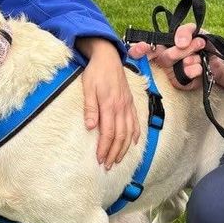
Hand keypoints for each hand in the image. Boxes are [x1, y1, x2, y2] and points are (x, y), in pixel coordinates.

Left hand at [78, 38, 139, 169]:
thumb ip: (90, 108)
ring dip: (124, 148)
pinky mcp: (130, 103)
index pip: (108, 133)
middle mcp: (121, 107)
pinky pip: (136, 122)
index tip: (99, 159)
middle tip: (107, 166)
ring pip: (129, 132)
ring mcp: (128, 106)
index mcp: (109, 105)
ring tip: (117, 159)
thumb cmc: (95, 72)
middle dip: (114, 153)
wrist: (108, 57)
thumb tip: (90, 127)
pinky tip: (133, 143)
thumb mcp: (88, 88)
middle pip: (120, 136)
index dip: (105, 148)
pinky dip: (136, 134)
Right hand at [126, 22, 207, 90]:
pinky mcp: (179, 83)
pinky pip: (183, 76)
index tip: (142, 47)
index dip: (137, 49)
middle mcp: (161, 59)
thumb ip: (183, 31)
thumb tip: (180, 42)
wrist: (217, 58)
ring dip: (191, 57)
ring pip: (172, 65)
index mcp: (160, 45)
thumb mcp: (192, 31)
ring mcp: (169, 72)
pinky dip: (194, 69)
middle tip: (198, 44)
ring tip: (200, 55)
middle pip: (162, 56)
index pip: (139, 49)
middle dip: (181, 50)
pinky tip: (199, 66)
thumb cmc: (199, 43)